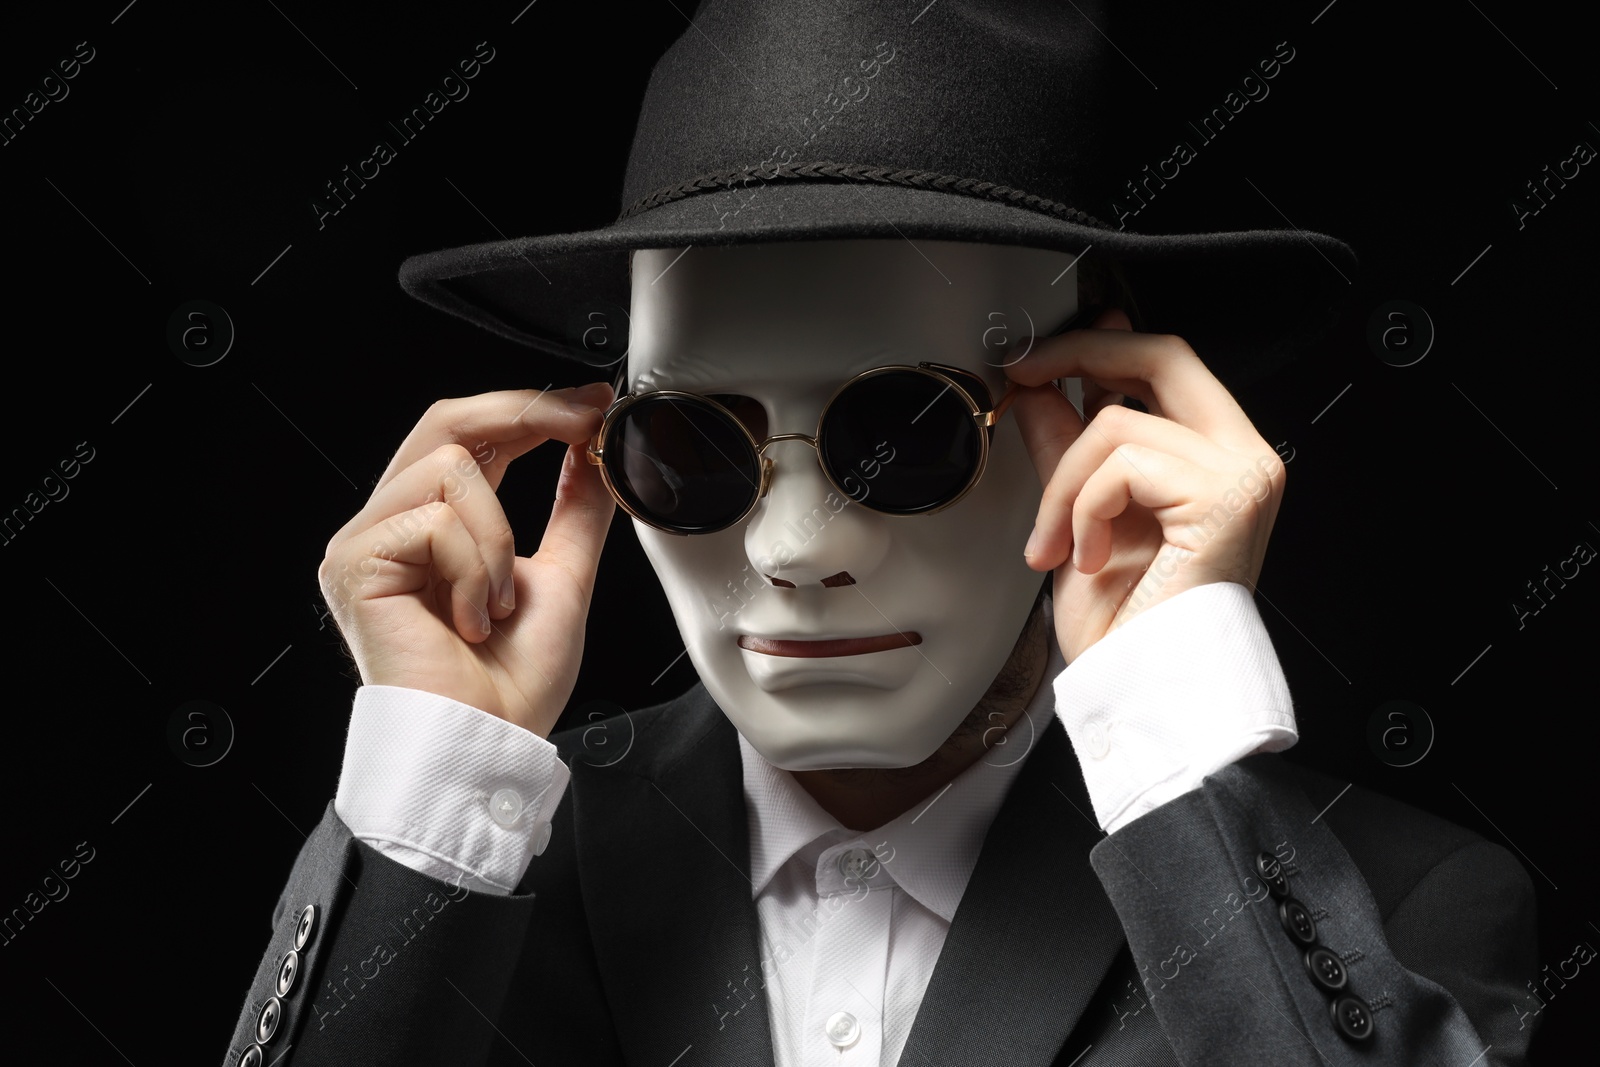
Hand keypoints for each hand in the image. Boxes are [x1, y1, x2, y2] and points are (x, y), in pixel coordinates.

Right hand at [317, 383, 614, 736]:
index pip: (472, 437)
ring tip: (496, 603)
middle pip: (447, 423)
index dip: (531, 408)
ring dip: (499, 539)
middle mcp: (392, 525)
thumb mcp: (563, 577)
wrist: (485, 744)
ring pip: (451, 467)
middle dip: (524, 415)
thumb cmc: (510, 685)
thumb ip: (574, 509)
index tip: (592, 404)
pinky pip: (435, 520)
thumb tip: (593, 448)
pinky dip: (474, 569)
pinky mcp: (355, 563)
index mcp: (434, 525)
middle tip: (580, 425)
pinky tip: (469, 620)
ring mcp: (367, 541)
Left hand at [1006, 310, 1284, 663]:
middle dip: (1080, 354)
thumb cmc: (1124, 624)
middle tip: (1023, 373)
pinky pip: (1122, 465)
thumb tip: (1039, 385)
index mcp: (1216, 455)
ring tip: (1054, 543)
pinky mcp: (1225, 496)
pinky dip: (1084, 510)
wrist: (1143, 687)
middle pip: (1162, 355)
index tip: (1036, 355)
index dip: (1098, 344)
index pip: (1165, 364)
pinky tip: (1087, 556)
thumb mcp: (1078, 512)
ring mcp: (1242, 473)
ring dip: (1062, 484)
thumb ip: (1066, 442)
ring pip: (1120, 420)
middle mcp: (1243, 456)